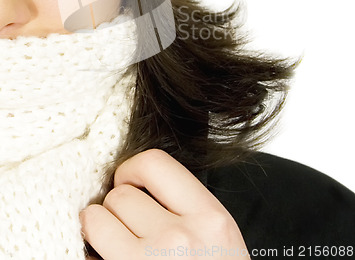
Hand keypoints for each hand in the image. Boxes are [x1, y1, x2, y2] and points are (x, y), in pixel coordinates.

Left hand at [79, 149, 249, 258]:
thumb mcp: (218, 240)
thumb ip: (186, 207)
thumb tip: (136, 184)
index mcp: (210, 219)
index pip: (154, 163)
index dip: (133, 170)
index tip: (130, 183)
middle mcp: (180, 240)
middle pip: (121, 194)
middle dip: (118, 207)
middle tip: (128, 228)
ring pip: (96, 218)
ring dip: (99, 229)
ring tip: (114, 245)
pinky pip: (87, 252)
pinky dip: (91, 254)